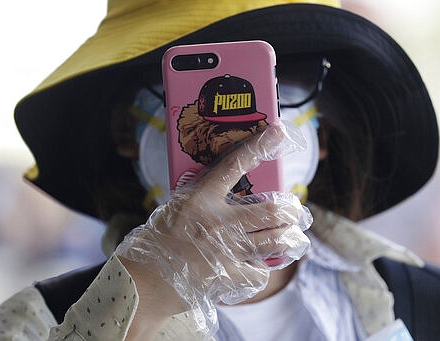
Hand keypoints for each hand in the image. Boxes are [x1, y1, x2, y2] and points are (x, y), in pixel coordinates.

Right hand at [117, 123, 311, 336]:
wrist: (145, 282)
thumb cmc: (158, 241)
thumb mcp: (176, 208)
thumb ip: (203, 197)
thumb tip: (232, 191)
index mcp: (201, 198)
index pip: (234, 165)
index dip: (259, 146)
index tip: (278, 132)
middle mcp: (217, 221)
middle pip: (270, 210)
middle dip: (291, 209)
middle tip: (295, 211)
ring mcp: (225, 250)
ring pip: (274, 240)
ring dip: (289, 238)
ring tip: (294, 237)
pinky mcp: (228, 276)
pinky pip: (259, 271)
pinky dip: (262, 268)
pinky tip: (259, 265)